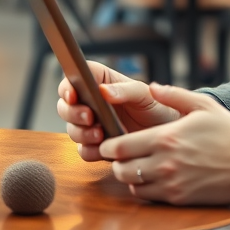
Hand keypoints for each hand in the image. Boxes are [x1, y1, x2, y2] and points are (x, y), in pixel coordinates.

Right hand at [57, 61, 180, 161]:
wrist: (164, 132)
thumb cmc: (155, 106)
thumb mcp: (144, 94)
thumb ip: (125, 90)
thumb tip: (103, 91)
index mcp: (100, 82)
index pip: (73, 79)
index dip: (67, 86)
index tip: (72, 95)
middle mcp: (91, 103)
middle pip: (65, 106)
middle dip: (72, 113)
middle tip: (89, 117)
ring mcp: (91, 125)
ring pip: (72, 129)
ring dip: (82, 133)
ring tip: (100, 134)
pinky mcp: (96, 145)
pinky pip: (83, 150)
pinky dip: (90, 150)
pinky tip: (103, 148)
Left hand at [101, 83, 229, 205]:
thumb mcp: (204, 105)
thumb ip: (174, 94)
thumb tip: (151, 87)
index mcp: (166, 137)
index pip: (119, 146)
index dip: (108, 144)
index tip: (109, 141)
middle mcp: (164, 163)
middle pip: (120, 169)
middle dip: (115, 161)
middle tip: (119, 155)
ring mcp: (171, 184)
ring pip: (131, 185)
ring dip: (129, 176)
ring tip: (136, 166)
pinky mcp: (179, 198)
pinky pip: (148, 197)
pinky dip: (143, 189)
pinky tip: (152, 178)